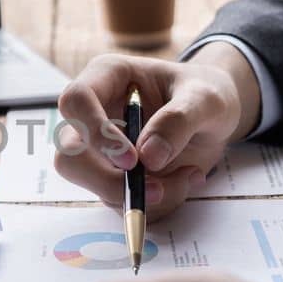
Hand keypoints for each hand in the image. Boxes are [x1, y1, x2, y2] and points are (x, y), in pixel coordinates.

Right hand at [54, 43, 261, 218]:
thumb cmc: (205, 94)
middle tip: (154, 189)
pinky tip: (185, 179)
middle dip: (107, 181)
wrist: (214, 118)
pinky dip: (155, 203)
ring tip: (188, 176)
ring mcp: (99, 150)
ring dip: (141, 195)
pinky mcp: (113, 177)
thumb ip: (179, 120)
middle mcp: (93, 114)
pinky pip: (120, 202)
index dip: (95, 132)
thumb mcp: (206, 98)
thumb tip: (149, 157)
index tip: (131, 159)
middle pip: (69, 155)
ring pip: (94, 186)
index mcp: (106, 78)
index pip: (75, 101)